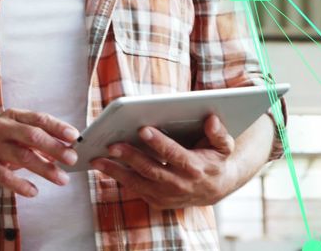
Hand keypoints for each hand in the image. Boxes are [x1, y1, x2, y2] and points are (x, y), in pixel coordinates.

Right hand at [0, 108, 79, 197]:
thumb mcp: (11, 132)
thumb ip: (34, 138)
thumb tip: (65, 149)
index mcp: (12, 116)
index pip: (38, 118)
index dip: (58, 127)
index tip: (75, 136)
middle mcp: (0, 128)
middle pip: (33, 136)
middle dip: (55, 148)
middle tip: (72, 159)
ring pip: (23, 157)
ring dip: (46, 169)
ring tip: (62, 179)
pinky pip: (6, 177)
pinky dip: (22, 185)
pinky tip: (34, 191)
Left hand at [89, 114, 236, 208]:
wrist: (215, 188)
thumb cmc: (215, 159)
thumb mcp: (224, 145)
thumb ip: (218, 132)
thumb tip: (211, 119)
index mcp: (195, 168)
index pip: (174, 155)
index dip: (159, 143)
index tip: (142, 129)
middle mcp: (180, 185)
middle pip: (151, 170)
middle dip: (130, 156)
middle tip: (111, 144)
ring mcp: (167, 196)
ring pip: (138, 183)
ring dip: (116, 171)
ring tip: (97, 158)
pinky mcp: (157, 201)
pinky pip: (134, 189)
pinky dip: (118, 178)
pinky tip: (103, 166)